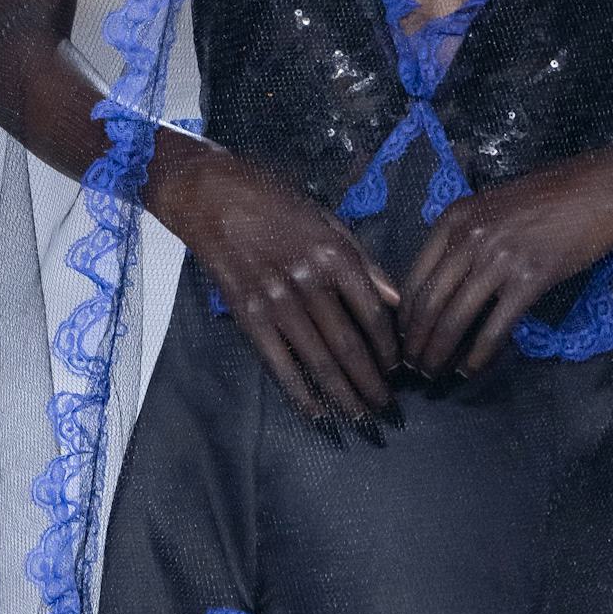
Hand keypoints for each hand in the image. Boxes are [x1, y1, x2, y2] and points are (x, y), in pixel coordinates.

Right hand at [153, 146, 400, 427]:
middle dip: (373, 384)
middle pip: (350, 346)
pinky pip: (279, 364)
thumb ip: (364, 263)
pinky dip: (300, 394)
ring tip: (363, 418)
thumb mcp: (330, 221)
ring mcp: (276, 301)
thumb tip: (396, 301)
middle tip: (390, 411)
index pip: (374, 315)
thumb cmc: (276, 202)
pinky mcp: (247, 315)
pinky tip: (317, 414)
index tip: (399, 369)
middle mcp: (310, 281)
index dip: (390, 349)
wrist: (213, 195)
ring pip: (319, 361)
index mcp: (336, 255)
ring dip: (344, 395)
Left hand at [403, 151, 612, 379]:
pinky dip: (478, 355)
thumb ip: (464, 237)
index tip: (403, 337)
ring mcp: (499, 260)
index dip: (405, 315)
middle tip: (413, 366)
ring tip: (434, 373)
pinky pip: (494, 328)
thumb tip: (444, 281)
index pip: (415, 276)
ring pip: (454, 318)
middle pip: (429, 302)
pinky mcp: (529, 280)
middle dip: (416, 341)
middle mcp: (469, 238)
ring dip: (439, 352)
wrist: (598, 191)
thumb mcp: (491, 207)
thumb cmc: (548, 196)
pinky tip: (470, 370)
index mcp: (454, 219)